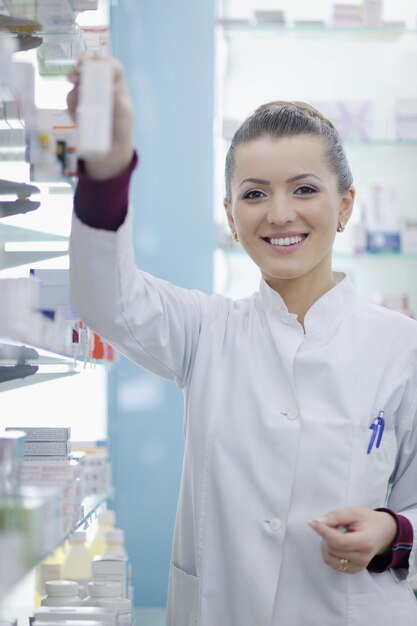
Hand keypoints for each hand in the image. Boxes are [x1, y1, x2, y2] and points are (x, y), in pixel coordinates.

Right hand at [67, 54, 133, 179]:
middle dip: (83, 62)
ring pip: (76, 78)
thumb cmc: (121, 127)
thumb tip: (113, 89)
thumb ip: (119, 103)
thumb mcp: (124, 115)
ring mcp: (85, 92)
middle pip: (90, 65)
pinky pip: (70, 97)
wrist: (109, 148)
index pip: (110, 65)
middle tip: (79, 65)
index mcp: (115, 83)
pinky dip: (72, 100)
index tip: (94, 62)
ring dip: (74, 77)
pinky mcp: (76, 105)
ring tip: (73, 81)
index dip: (102, 60)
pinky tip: (76, 110)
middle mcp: (99, 84)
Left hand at [308, 507, 396, 573]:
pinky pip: (332, 563)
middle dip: (326, 535)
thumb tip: (317, 522)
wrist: (381, 533)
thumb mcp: (353, 512)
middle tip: (333, 525)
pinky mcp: (352, 570)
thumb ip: (336, 516)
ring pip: (329, 558)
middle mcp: (362, 558)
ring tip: (335, 534)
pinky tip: (336, 544)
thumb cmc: (367, 520)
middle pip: (333, 549)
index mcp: (365, 542)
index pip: (340, 541)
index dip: (324, 532)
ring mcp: (358, 567)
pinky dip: (329, 552)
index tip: (313, 522)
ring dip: (326, 544)